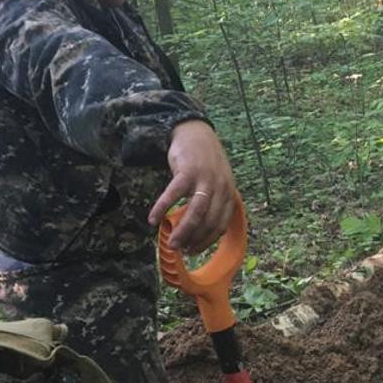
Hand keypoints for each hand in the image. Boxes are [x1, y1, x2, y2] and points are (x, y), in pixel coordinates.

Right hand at [146, 120, 235, 253]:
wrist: (195, 131)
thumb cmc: (204, 161)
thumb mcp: (217, 181)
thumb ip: (214, 202)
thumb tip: (200, 230)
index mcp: (229, 192)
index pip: (221, 224)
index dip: (207, 241)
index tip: (194, 251)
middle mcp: (220, 187)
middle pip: (208, 222)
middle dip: (194, 240)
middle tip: (179, 249)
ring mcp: (204, 179)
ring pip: (195, 213)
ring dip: (182, 231)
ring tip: (171, 243)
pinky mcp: (187, 172)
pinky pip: (173, 196)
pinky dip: (162, 209)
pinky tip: (153, 219)